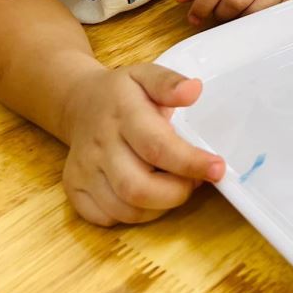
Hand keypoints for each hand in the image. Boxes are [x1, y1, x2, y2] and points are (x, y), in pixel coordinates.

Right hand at [62, 62, 225, 225]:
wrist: (80, 103)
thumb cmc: (122, 93)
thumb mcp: (146, 75)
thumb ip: (169, 83)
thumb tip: (194, 90)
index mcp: (122, 113)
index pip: (157, 146)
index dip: (190, 163)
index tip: (217, 169)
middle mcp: (99, 144)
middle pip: (139, 187)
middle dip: (177, 192)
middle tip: (195, 181)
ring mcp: (83, 170)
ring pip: (125, 209)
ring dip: (160, 206)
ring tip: (173, 185)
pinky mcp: (74, 188)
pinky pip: (107, 218)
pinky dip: (135, 215)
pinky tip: (147, 195)